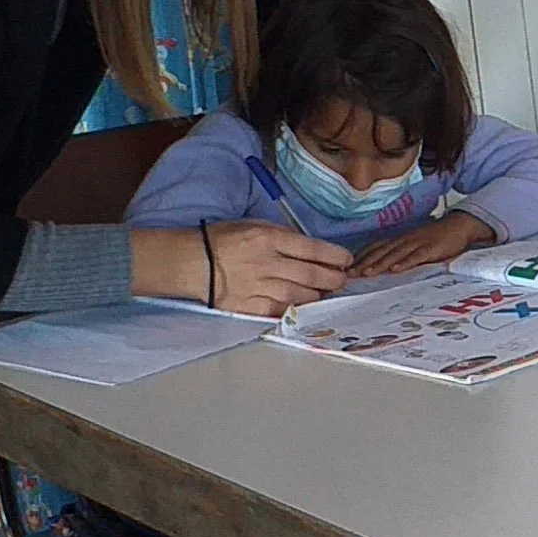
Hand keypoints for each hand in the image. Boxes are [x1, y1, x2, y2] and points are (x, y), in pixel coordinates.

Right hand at [132, 222, 350, 316]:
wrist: (191, 262)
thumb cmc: (222, 239)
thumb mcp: (254, 225)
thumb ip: (282, 237)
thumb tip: (309, 249)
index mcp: (268, 238)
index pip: (312, 249)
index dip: (335, 256)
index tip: (346, 261)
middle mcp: (267, 263)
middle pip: (311, 274)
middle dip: (333, 279)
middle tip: (343, 280)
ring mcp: (258, 287)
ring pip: (300, 296)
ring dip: (319, 296)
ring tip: (327, 293)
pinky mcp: (249, 306)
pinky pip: (280, 311)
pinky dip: (296, 311)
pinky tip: (306, 308)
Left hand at [352, 212, 495, 278]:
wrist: (458, 227)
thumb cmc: (435, 239)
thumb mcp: (414, 244)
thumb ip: (400, 253)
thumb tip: (384, 265)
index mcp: (400, 239)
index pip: (376, 247)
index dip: (362, 257)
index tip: (347, 267)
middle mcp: (405, 240)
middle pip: (381, 251)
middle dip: (364, 263)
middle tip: (350, 274)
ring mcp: (417, 243)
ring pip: (395, 254)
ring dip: (380, 264)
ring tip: (367, 273)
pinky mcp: (431, 249)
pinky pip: (417, 256)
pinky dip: (405, 263)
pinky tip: (396, 270)